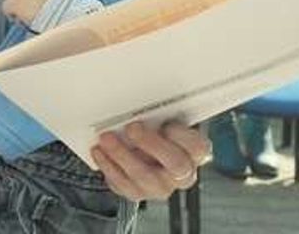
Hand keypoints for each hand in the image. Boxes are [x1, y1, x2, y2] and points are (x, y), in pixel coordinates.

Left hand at [91, 121, 207, 201]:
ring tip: (107, 138)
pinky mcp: (138, 193)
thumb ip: (161, 116)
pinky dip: (109, 166)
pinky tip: (100, 152)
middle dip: (151, 144)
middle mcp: (181, 174)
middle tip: (132, 128)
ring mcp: (160, 187)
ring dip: (123, 155)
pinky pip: (123, 186)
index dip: (181, 135)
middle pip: (175, 164)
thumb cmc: (157, 133)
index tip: (165, 122)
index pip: (198, 147)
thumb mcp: (163, 120)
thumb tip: (144, 104)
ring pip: (145, 177)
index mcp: (192, 153)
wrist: (146, 152)